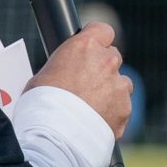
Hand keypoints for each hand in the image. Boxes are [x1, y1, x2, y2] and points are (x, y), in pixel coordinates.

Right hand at [31, 24, 130, 138]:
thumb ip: (63, 68)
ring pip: (121, 83)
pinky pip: (122, 108)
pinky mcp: (125, 109)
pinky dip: (113, 114)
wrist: (55, 135)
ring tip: (92, 108)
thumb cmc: (40, 105)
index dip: (98, 41)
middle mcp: (107, 61)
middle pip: (113, 57)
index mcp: (85, 46)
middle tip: (87, 85)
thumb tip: (63, 74)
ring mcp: (119, 85)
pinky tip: (96, 122)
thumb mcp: (43, 76)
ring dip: (111, 92)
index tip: (92, 50)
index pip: (103, 30)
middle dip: (102, 69)